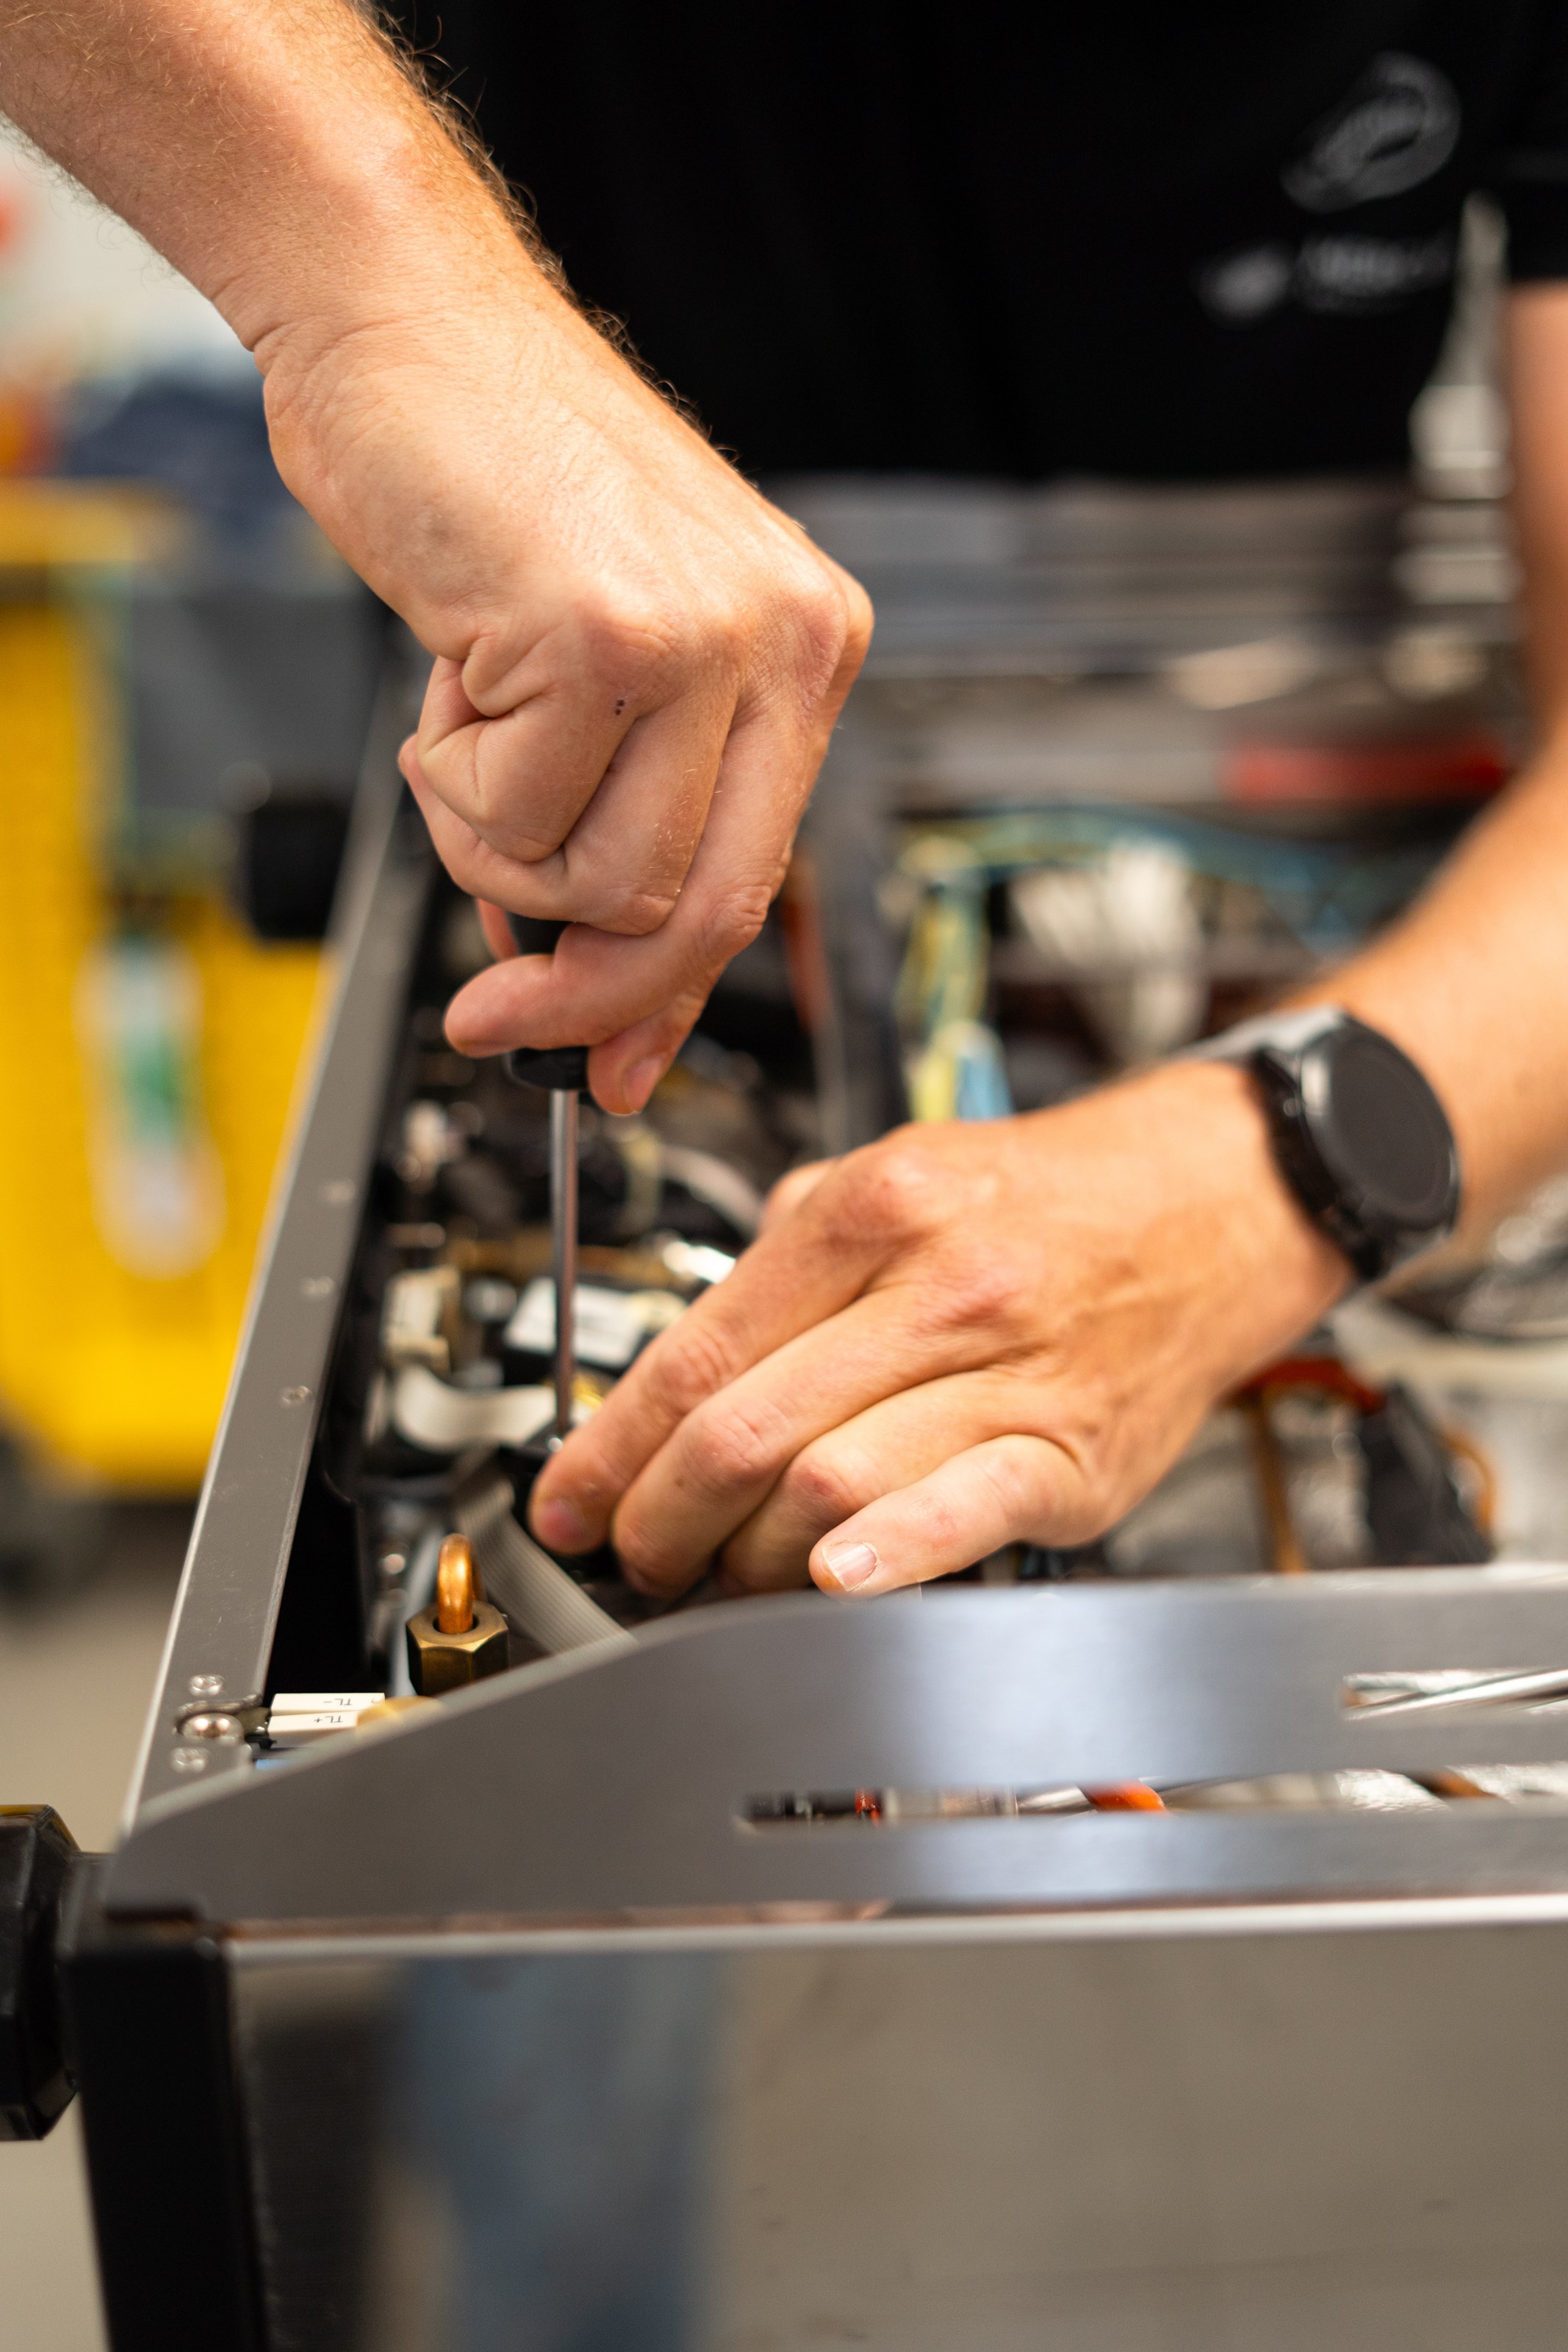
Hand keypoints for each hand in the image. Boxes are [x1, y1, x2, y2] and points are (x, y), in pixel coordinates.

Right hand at [260, 264, 870, 1113]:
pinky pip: (514, 814)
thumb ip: (616, 810)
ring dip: (495, 850)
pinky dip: (449, 780)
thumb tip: (572, 971)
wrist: (406, 325)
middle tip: (498, 1013)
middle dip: (589, 993)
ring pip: (601, 881)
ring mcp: (705, 636)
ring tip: (464, 738)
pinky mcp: (607, 632)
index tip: (616, 1068)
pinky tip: (448, 681)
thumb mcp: (598, 663)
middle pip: (702, 911)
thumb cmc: (494, 481)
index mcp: (804, 649)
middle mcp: (782, 642)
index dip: (673, 999)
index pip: (760, 880)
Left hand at [528, 1063, 1348, 1593]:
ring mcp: (1010, 1369)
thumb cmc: (1048, 1199)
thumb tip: (678, 1373)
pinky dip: (889, 1553)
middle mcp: (936, 1284)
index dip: (611, 1446)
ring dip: (746, 1560)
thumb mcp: (899, 1174)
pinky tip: (834, 1581)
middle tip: (635, 1555)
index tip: (570, 1501)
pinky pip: (966, 1509)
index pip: (700, 1351)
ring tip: (722, 1578)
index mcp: (872, 1207)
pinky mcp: (1074, 1449)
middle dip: (660, 1518)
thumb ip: (788, 1262)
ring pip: (828, 1482)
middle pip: (744, 1429)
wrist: (1216, 1199)